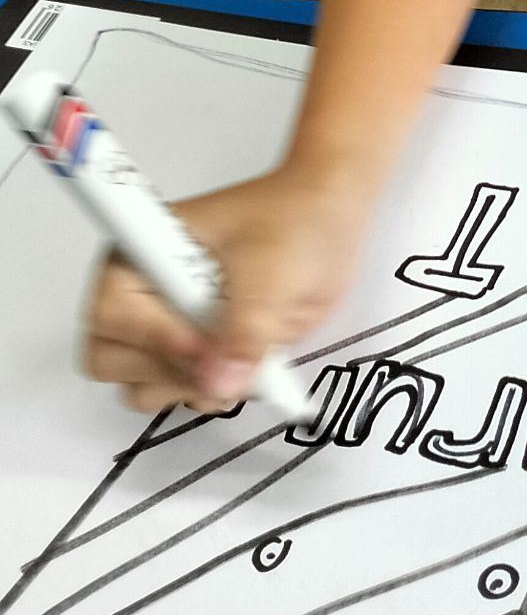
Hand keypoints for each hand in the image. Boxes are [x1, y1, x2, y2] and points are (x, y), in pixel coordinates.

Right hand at [82, 165, 367, 416]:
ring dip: (189, 388)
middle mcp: (142, 294)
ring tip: (241, 363)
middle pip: (110, 360)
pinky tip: (247, 373)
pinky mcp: (195, 352)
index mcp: (141, 253)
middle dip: (169, 369)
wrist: (328, 220)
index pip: (111, 311)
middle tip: (224, 359)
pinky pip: (178, 394)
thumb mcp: (270, 272)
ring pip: (140, 386)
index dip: (153, 335)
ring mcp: (167, 327)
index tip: (203, 344)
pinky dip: (210, 394)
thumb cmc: (292, 223)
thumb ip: (245, 330)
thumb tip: (219, 384)